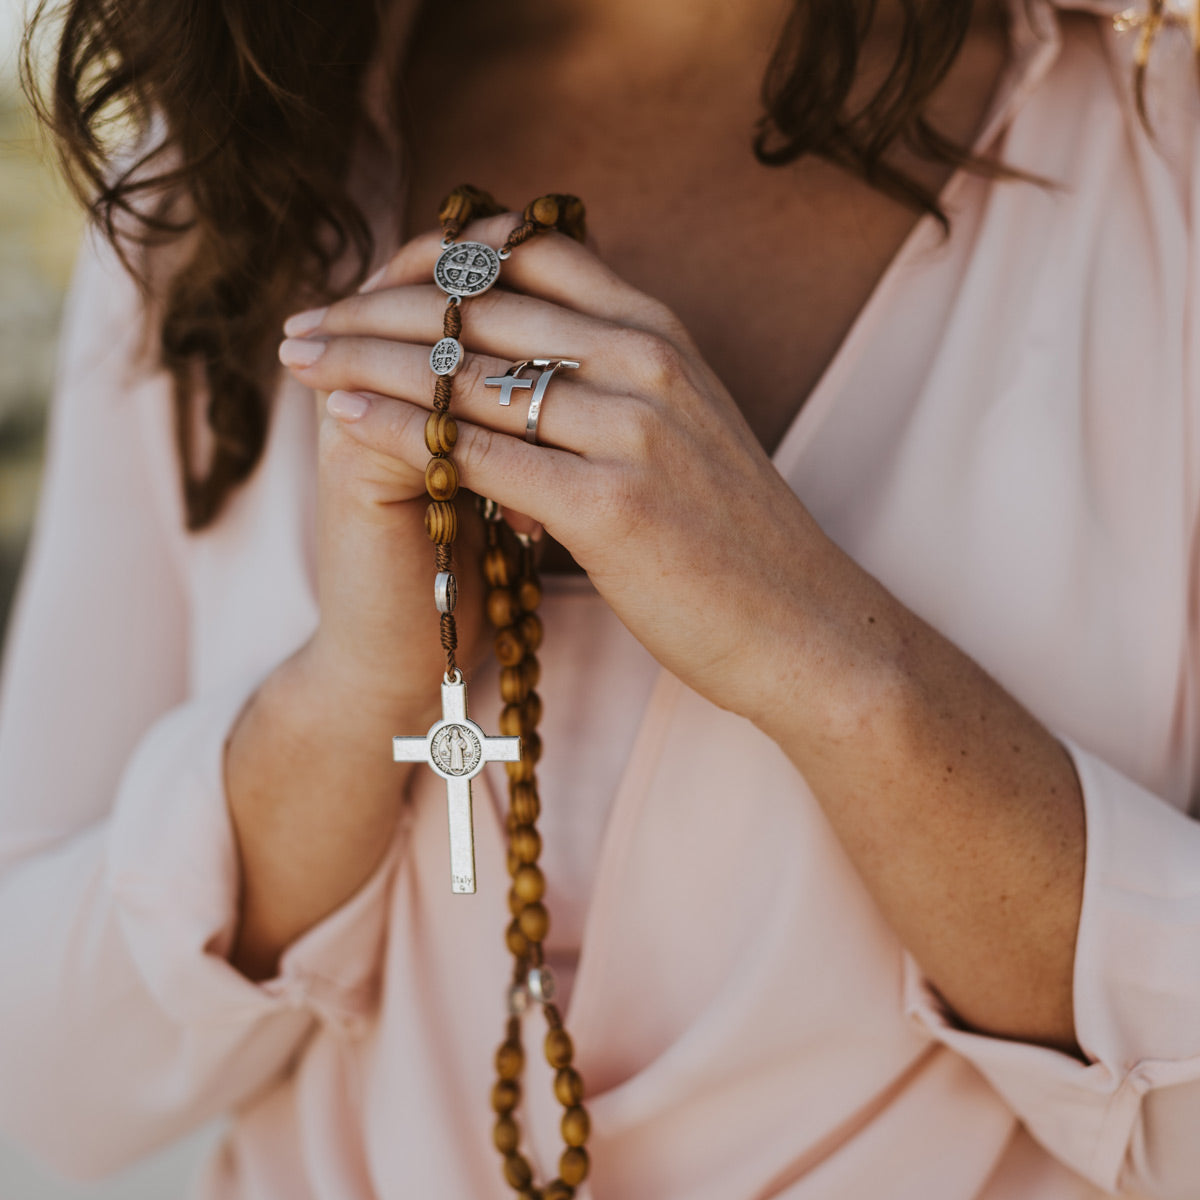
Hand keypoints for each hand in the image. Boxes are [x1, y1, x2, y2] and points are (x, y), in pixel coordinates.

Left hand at [280, 214, 839, 727]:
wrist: (804, 629)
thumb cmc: (735, 542)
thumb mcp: (684, 431)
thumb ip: (615, 383)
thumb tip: (529, 369)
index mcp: (663, 335)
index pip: (528, 260)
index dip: (435, 264)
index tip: (370, 285)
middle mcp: (648, 363)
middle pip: (482, 308)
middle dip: (374, 308)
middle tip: (302, 320)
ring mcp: (632, 430)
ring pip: (467, 373)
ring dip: (365, 358)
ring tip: (298, 355)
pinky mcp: (612, 505)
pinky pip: (478, 451)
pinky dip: (399, 427)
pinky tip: (341, 416)